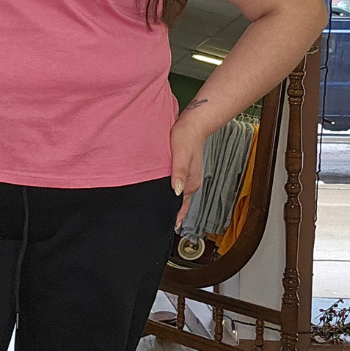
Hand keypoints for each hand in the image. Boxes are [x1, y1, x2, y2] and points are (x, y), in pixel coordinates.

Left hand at [169, 115, 206, 230]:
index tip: (165, 227)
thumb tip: (177, 191)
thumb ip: (179, 173)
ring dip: (170, 203)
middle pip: (180, 204)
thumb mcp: (180, 154)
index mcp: (191, 183)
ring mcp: (189, 178)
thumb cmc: (186, 136)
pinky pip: (178, 187)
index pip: (181, 207)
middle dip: (170, 213)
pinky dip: (171, 193)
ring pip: (179, 196)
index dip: (173, 217)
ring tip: (158, 212)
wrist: (193, 123)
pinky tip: (163, 193)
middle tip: (156, 223)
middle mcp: (191, 183)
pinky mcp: (185, 171)